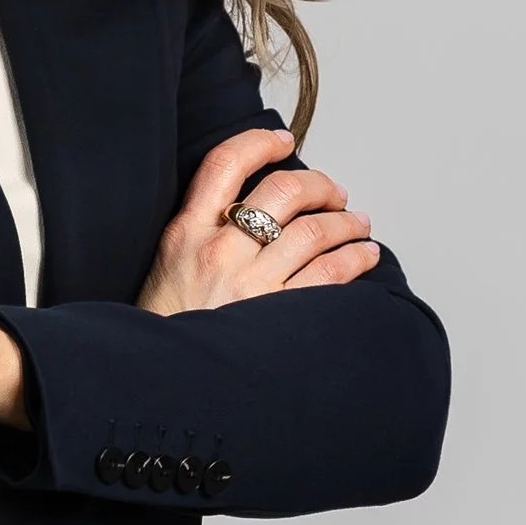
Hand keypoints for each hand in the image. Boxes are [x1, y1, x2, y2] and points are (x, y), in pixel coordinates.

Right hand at [138, 127, 379, 315]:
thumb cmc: (169, 327)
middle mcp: (219, 252)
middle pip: (283, 190)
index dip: (260, 143)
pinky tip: (364, 256)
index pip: (225, 163)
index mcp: (186, 233)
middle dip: (320, 185)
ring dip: (346, 222)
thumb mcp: (166, 266)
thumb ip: (201, 232)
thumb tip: (253, 207)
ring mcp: (250, 284)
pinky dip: (355, 258)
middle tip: (334, 193)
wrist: (161, 383)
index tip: (283, 141)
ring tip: (357, 225)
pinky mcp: (277, 316)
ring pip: (314, 230)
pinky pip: (331, 273)